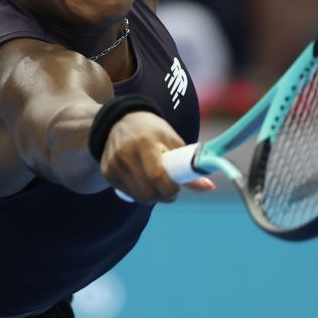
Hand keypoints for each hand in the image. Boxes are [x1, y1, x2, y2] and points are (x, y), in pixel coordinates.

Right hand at [100, 111, 215, 202]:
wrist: (118, 120)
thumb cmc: (151, 130)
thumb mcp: (172, 141)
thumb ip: (188, 165)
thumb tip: (210, 187)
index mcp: (145, 143)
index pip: (157, 176)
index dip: (170, 189)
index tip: (177, 188)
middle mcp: (125, 153)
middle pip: (146, 192)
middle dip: (162, 196)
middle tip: (168, 189)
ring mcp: (113, 164)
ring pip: (137, 196)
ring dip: (151, 196)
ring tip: (155, 183)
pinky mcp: (107, 172)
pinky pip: (126, 193)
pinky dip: (137, 192)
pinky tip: (140, 179)